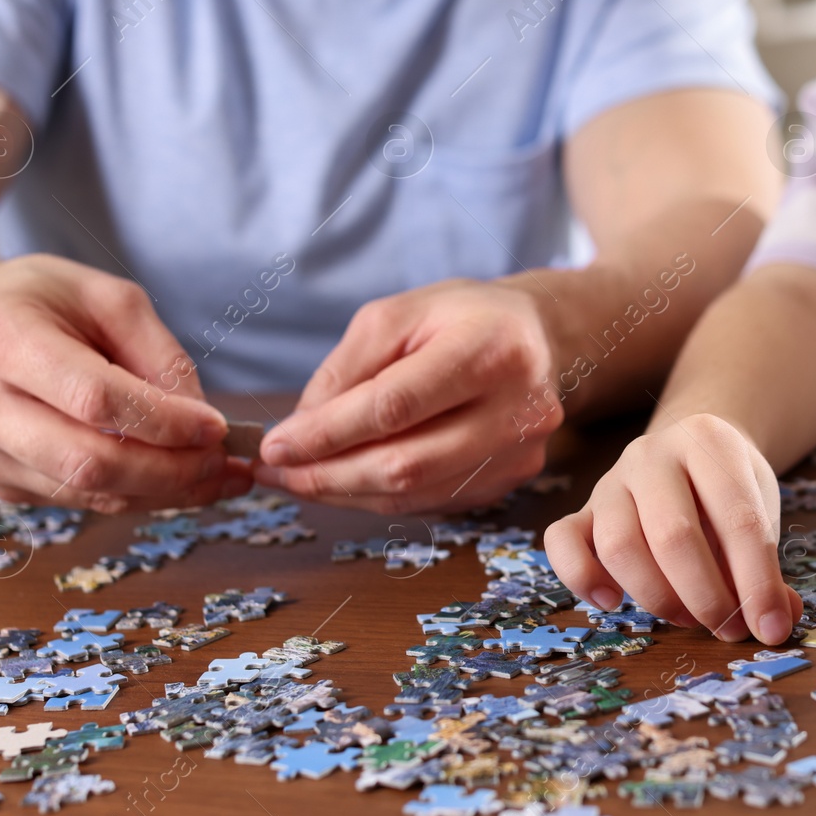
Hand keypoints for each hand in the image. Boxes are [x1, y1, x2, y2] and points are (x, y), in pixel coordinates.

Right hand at [0, 254, 246, 512]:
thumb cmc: (40, 302)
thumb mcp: (107, 298)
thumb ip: (158, 354)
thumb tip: (200, 421)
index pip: (94, 399)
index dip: (164, 422)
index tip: (216, 427)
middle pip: (87, 461)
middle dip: (170, 471)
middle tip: (223, 464)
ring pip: (84, 492)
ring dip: (161, 492)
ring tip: (214, 477)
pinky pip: (74, 501)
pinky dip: (133, 495)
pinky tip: (172, 480)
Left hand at [254, 279, 560, 512]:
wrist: (540, 337)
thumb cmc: (465, 317)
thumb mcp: (398, 315)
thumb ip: (347, 369)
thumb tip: (300, 431)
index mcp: (490, 348)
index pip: (395, 406)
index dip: (329, 433)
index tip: (275, 445)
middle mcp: (519, 407)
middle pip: (406, 463)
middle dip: (328, 474)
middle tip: (276, 472)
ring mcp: (522, 451)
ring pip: (416, 493)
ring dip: (347, 493)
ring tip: (300, 479)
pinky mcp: (515, 478)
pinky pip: (432, 500)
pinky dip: (380, 497)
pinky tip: (347, 481)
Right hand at [545, 414, 802, 644]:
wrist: (689, 448)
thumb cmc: (728, 490)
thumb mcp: (761, 511)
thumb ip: (767, 567)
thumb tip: (775, 622)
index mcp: (709, 442)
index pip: (738, 519)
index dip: (758, 582)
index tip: (771, 627)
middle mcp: (652, 454)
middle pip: (673, 535)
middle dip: (706, 596)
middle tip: (727, 627)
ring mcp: (611, 479)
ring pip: (618, 545)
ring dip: (657, 597)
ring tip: (688, 617)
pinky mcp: (582, 507)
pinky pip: (561, 540)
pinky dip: (581, 577)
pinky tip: (612, 601)